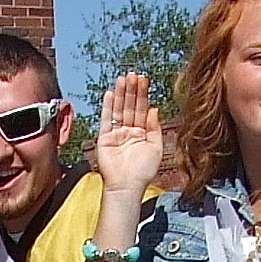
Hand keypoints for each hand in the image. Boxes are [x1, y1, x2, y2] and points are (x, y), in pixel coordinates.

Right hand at [94, 71, 163, 197]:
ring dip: (120, 94)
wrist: (127, 187)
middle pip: (130, 106)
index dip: (143, 94)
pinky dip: (107, 107)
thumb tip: (153, 109)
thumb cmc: (142, 172)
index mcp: (142, 133)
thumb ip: (154, 128)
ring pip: (118, 110)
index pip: (142, 109)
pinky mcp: (105, 138)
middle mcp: (129, 131)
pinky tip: (110, 94)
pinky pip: (106, 120)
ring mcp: (116, 134)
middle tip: (133, 74)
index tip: (144, 80)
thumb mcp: (155, 148)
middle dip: (132, 90)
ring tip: (123, 78)